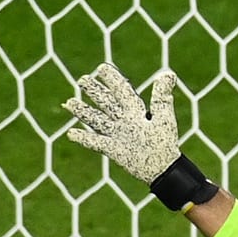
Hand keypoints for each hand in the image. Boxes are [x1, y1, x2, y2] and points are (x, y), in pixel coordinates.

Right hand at [63, 63, 183, 183]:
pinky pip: (95, 143)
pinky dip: (83, 139)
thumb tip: (168, 74)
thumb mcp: (164, 116)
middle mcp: (123, 120)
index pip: (122, 90)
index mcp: (135, 110)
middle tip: (82, 80)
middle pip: (106, 102)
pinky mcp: (113, 150)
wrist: (163, 168)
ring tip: (69, 103)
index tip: (102, 68)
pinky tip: (71, 133)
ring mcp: (117, 134)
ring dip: (83, 112)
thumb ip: (162, 96)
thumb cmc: (166, 143)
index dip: (113, 79)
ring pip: (97, 120)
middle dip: (94, 91)